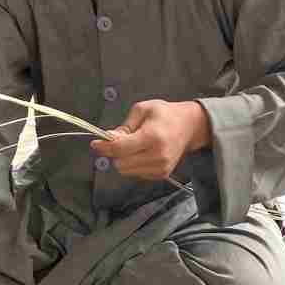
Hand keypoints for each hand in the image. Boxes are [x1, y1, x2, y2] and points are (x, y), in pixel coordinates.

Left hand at [90, 100, 209, 180]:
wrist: (189, 126)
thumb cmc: (165, 114)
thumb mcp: (143, 110)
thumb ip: (124, 126)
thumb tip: (108, 139)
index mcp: (152, 137)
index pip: (120, 149)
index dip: (104, 147)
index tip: (95, 144)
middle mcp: (157, 155)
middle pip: (121, 163)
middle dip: (115, 153)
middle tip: (119, 140)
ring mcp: (161, 167)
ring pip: (127, 171)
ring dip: (124, 160)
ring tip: (134, 146)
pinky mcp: (162, 174)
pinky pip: (136, 174)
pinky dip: (133, 165)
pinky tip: (142, 153)